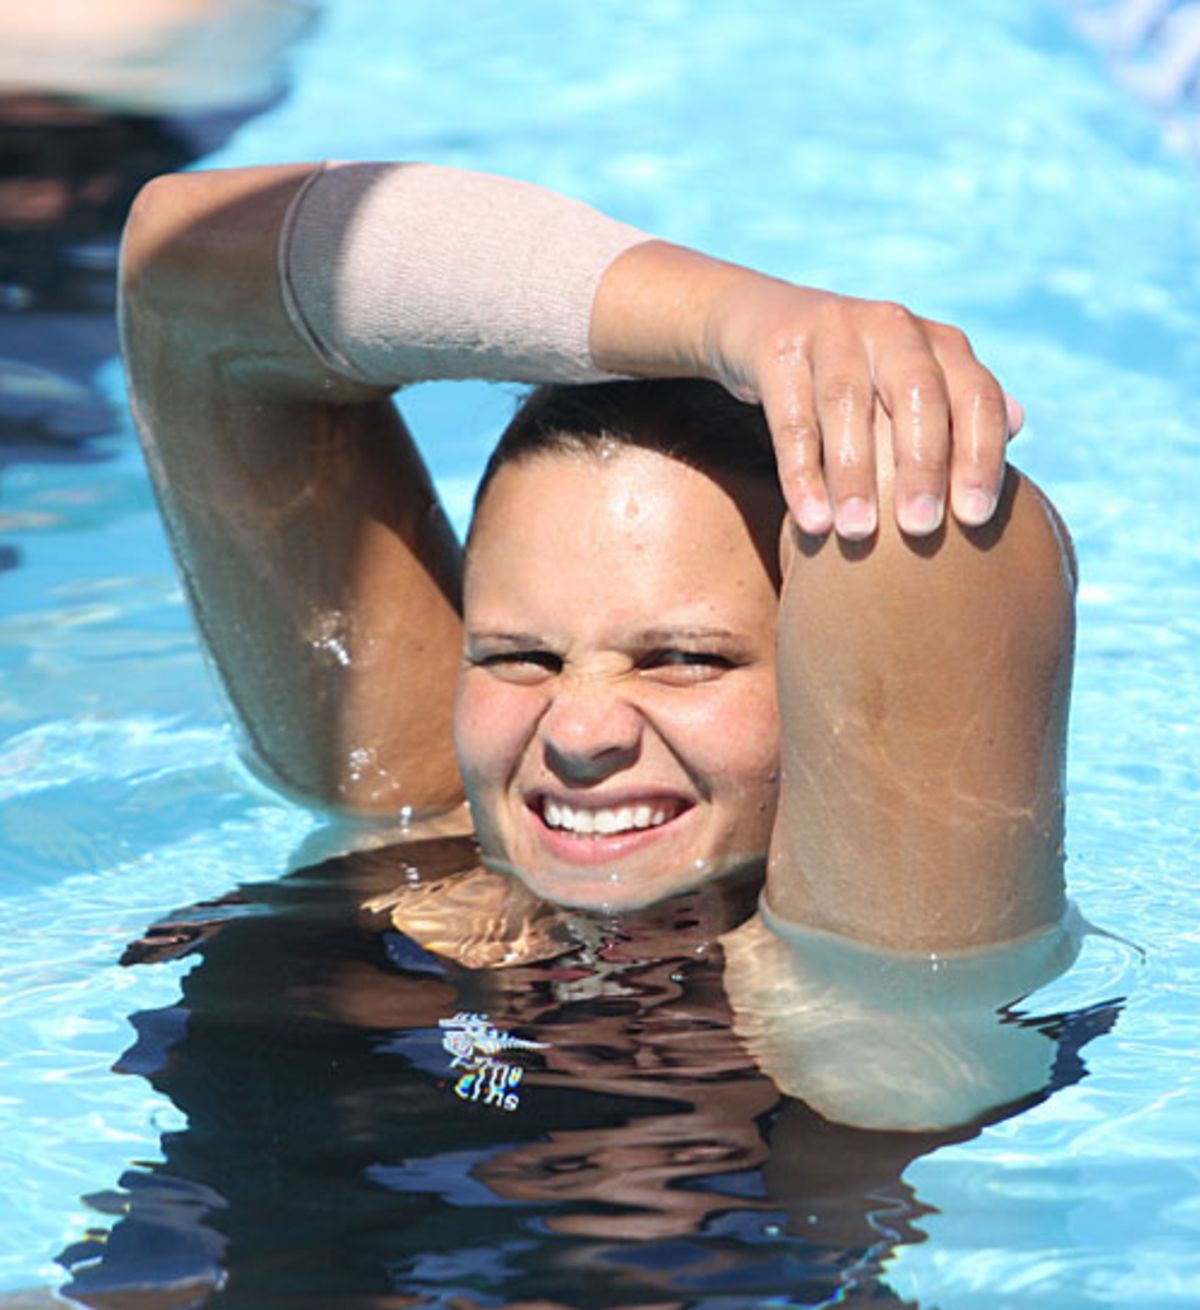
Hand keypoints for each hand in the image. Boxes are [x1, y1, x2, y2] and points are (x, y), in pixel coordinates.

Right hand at [702, 275, 1019, 538]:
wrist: (768, 323)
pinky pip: (792, 418)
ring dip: (854, 473)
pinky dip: (801, 472)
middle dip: (923, 464)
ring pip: (847, 404)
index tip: (975, 519)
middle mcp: (893, 328)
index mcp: (939, 343)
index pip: (976, 396)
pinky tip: (812, 521)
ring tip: (859, 534)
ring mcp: (834, 332)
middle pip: (918, 393)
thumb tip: (1017, 425)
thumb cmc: (858, 374)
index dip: (981, 456)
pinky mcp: (779, 350)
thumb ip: (960, 406)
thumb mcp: (911, 382)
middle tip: (921, 528)